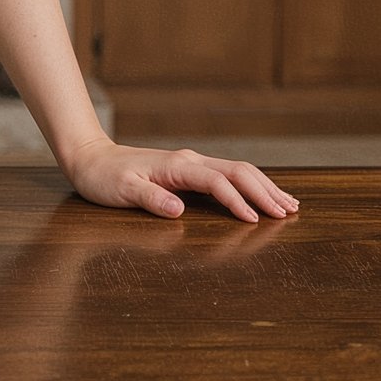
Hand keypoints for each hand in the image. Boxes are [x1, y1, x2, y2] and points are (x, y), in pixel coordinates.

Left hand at [60, 138, 298, 222]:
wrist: (90, 158)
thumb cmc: (103, 178)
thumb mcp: (121, 191)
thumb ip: (150, 200)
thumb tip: (179, 210)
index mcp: (177, 166)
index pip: (218, 182)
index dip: (239, 201)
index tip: (255, 222)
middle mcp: (190, 161)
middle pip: (238, 172)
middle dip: (265, 191)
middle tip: (288, 213)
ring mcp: (191, 164)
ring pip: (238, 171)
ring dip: (264, 186)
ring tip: (289, 204)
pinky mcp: (189, 171)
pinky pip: (228, 175)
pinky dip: (250, 185)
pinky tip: (262, 195)